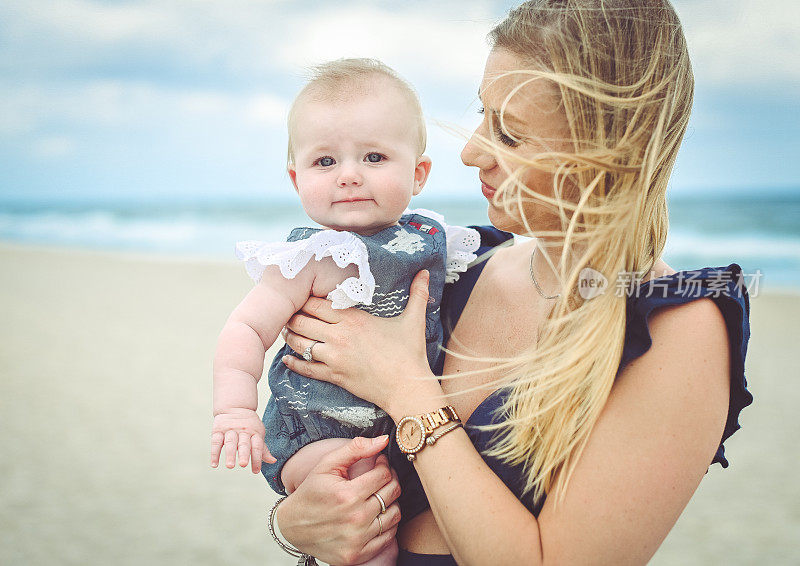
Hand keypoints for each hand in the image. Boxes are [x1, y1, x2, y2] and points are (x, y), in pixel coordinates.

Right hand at [211, 408, 276, 472]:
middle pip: (244, 443)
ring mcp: (230, 430)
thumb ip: (263, 449)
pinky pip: (216, 442)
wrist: (235, 407)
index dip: (257, 458)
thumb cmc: (250, 425)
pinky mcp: (218, 430)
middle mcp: (243, 431)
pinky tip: (214, 464)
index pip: (257, 446)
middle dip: (244, 454)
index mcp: (255, 432)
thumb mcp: (258, 434)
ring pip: (230, 442)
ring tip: (230, 466)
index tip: (256, 471)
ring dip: (229, 454)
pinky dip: (214, 453)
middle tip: (243, 464)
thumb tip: (273, 461)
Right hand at [278, 435, 401, 564]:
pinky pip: (389, 537)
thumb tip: (383, 440)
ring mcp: (357, 540)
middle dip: (391, 480)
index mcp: (347, 495)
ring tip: (378, 495)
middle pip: (392, 493)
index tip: (380, 463)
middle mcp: (355, 519)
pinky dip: (387, 524)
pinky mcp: (357, 555)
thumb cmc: (311, 492)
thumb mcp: (327, 465)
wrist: (293, 526)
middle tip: (382, 476)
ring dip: (391, 502)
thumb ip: (355, 449)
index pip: (384, 475)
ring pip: (395, 515)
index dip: (384, 465)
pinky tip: (376, 514)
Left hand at [281, 270, 441, 417]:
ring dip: (291, 337)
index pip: (318, 304)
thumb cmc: (410, 354)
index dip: (304, 300)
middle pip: (304, 321)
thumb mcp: (414, 320)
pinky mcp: (334, 376)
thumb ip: (418, 294)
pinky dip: (294, 363)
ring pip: (301, 344)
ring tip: (286, 331)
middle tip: (287, 313)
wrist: (408, 388)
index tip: (300, 297)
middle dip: (293, 316)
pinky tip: (286, 360)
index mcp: (354, 319)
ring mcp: (335, 358)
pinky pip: (307, 369)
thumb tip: (426, 272)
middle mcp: (340, 337)